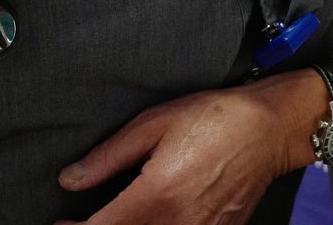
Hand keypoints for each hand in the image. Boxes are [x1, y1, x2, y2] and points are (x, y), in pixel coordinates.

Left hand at [57, 82, 307, 224]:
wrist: (270, 128)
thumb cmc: (216, 118)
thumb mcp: (155, 124)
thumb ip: (109, 156)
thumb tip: (71, 179)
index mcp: (156, 195)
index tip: (63, 224)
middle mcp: (178, 223)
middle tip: (85, 223)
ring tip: (119, 219)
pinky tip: (154, 218)